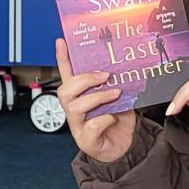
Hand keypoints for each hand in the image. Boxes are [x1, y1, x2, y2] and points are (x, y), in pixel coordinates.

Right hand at [55, 38, 137, 162]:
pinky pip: (90, 127)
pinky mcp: (87, 140)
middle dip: (84, 80)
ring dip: (97, 97)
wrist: (125, 147)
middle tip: (105, 76)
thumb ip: (116, 83)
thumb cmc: (118, 121)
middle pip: (64, 90)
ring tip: (115, 94)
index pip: (67, 75)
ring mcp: (78, 125)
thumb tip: (122, 66)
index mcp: (81, 96)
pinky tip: (113, 117)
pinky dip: (103, 120)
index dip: (63, 58)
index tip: (62, 41)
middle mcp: (75, 109)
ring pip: (75, 107)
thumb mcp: (119, 97)